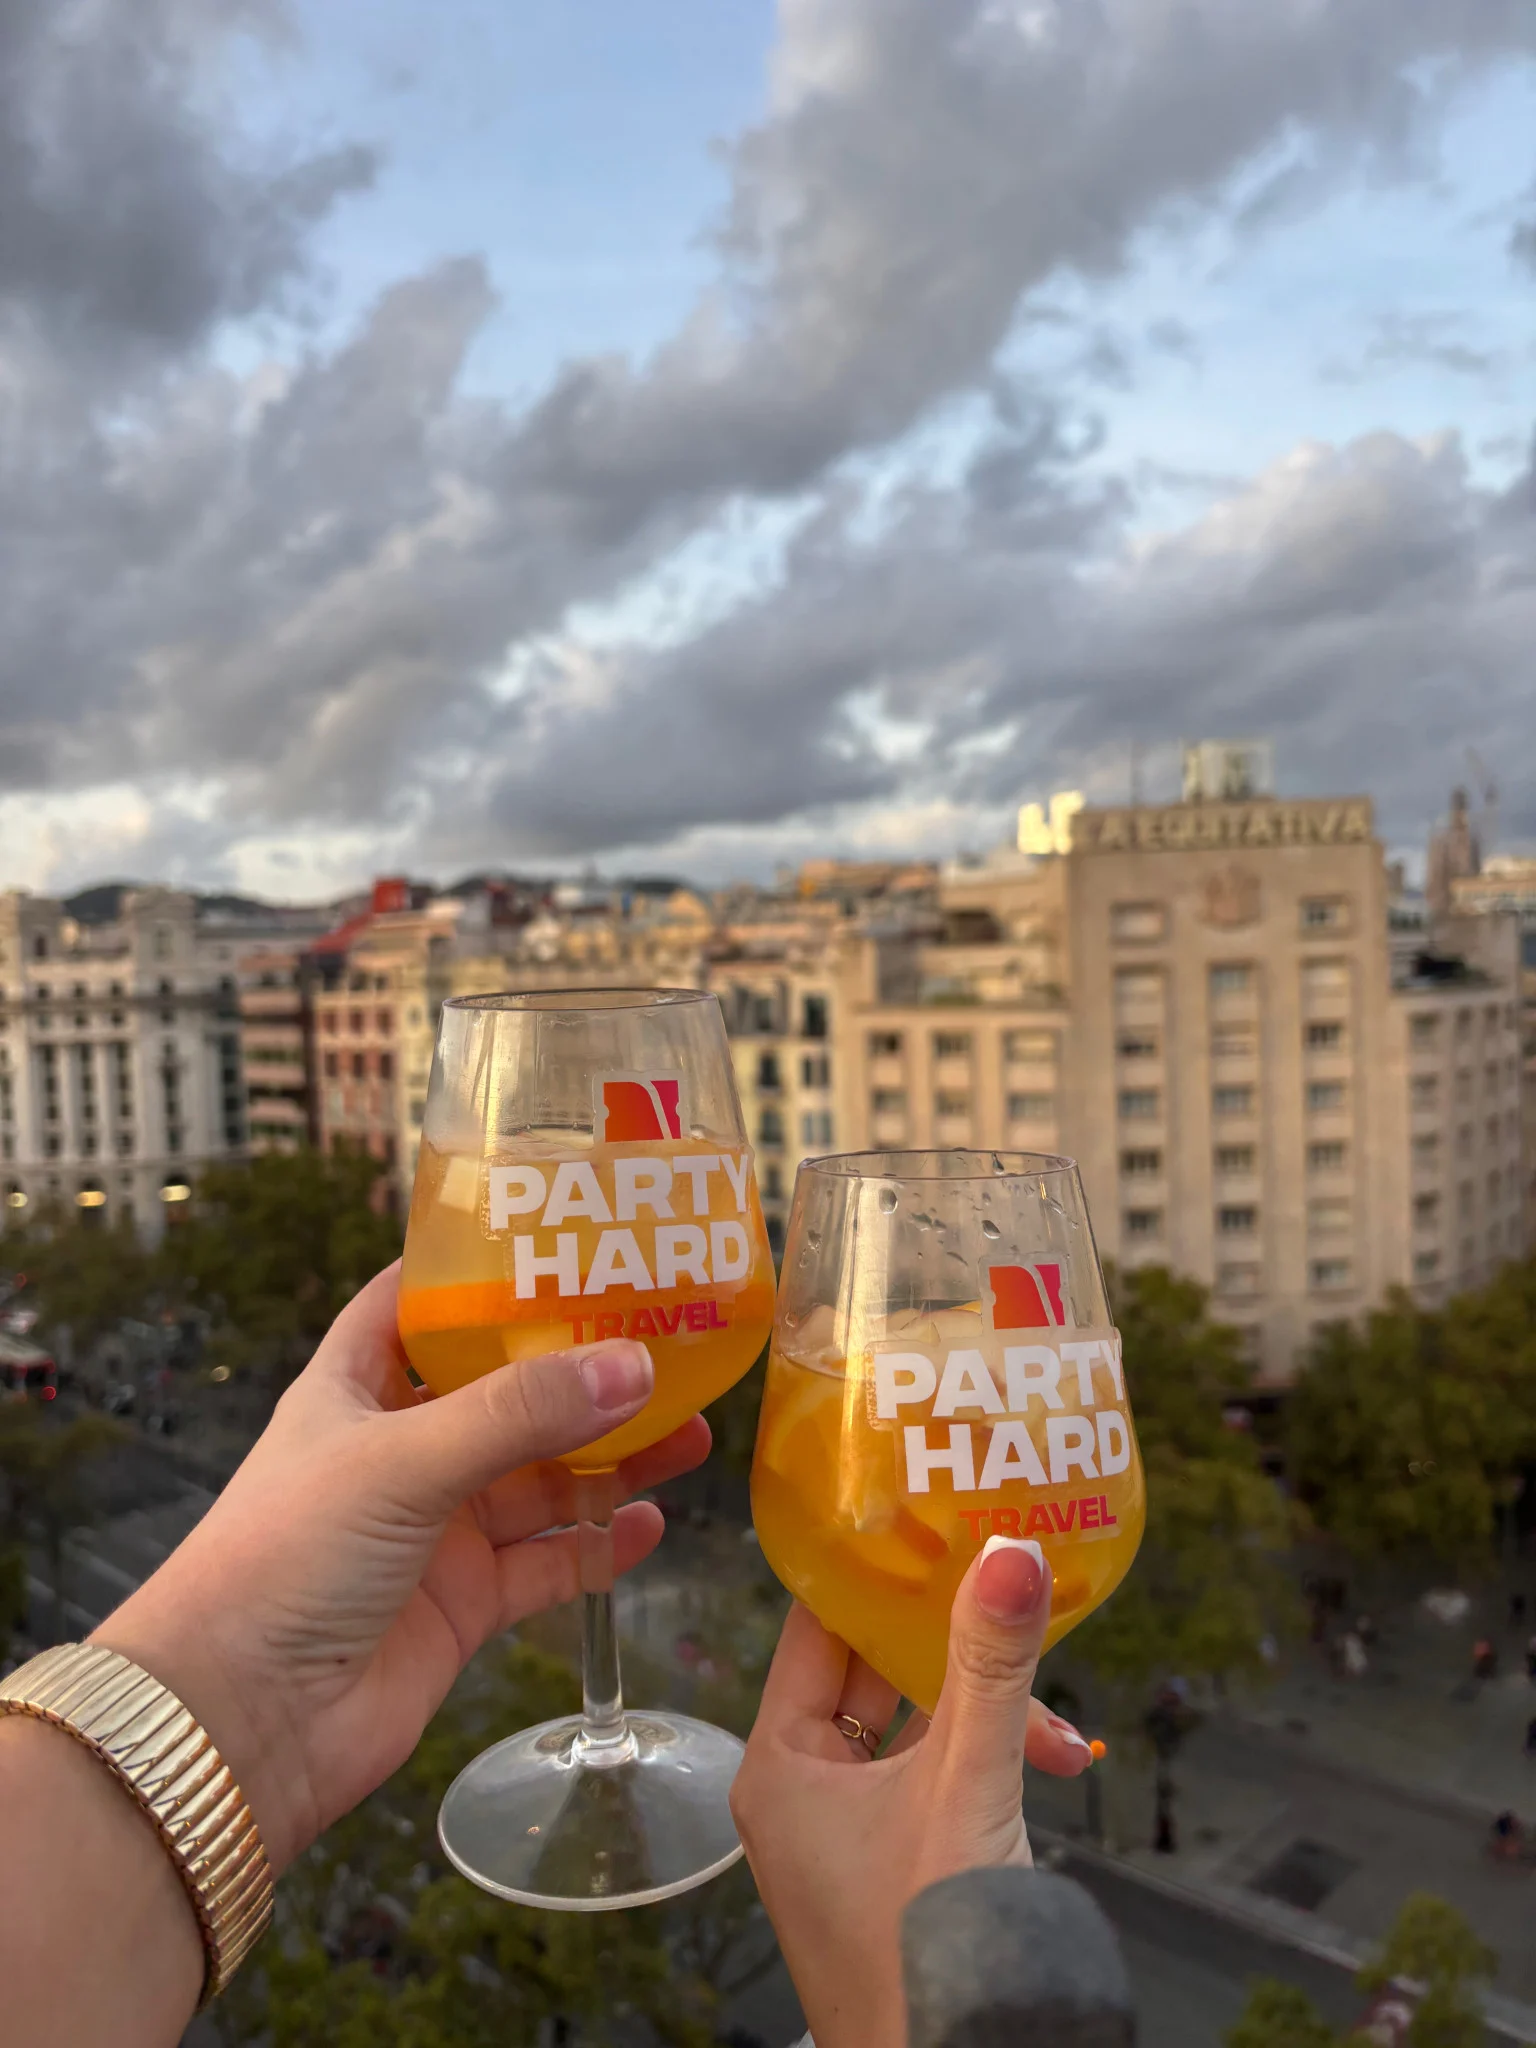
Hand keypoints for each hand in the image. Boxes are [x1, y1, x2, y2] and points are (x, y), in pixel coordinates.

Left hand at [96, 1263, 706, 1873]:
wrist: (238, 1723)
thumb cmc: (286, 1557)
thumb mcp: (403, 1460)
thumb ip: (520, 1414)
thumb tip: (635, 1365)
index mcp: (356, 1388)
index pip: (420, 1303)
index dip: (483, 1269)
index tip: (564, 1239)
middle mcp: (399, 1450)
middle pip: (505, 1391)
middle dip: (580, 1368)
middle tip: (666, 1338)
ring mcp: (434, 1530)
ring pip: (540, 1478)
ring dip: (610, 1456)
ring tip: (691, 1429)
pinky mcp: (462, 1605)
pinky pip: (547, 1564)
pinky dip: (599, 1545)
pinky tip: (651, 1523)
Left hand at [732, 1538, 1074, 2047]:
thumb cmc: (925, 1946)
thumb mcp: (966, 1784)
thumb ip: (990, 1665)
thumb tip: (1012, 1552)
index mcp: (780, 1763)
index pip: (818, 1626)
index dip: (873, 1568)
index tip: (929, 1514)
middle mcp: (803, 1790)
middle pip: (875, 1671)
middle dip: (952, 1641)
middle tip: (1008, 1585)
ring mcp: (849, 1831)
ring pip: (919, 1726)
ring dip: (990, 1711)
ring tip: (1056, 1729)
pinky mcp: (895, 1863)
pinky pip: (939, 1775)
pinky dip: (993, 1760)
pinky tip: (1055, 1765)